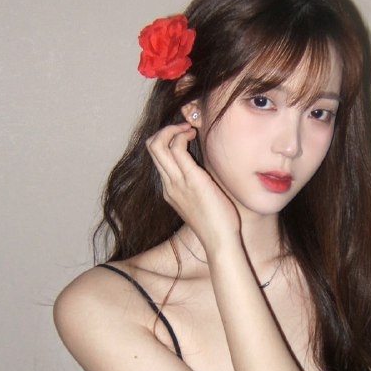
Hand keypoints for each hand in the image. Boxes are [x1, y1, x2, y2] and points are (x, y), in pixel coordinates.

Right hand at [146, 123, 240, 252]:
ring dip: (172, 129)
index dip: (167, 140)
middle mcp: (168, 184)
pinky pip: (176, 149)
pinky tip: (194, 135)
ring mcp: (176, 182)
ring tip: (189, 130)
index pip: (157, 158)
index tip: (185, 136)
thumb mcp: (201, 201)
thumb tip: (205, 174)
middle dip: (165, 130)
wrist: (219, 241)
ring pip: (157, 145)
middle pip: (151, 148)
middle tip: (185, 128)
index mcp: (170, 190)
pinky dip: (182, 135)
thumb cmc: (217, 224)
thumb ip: (197, 186)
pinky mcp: (191, 179)